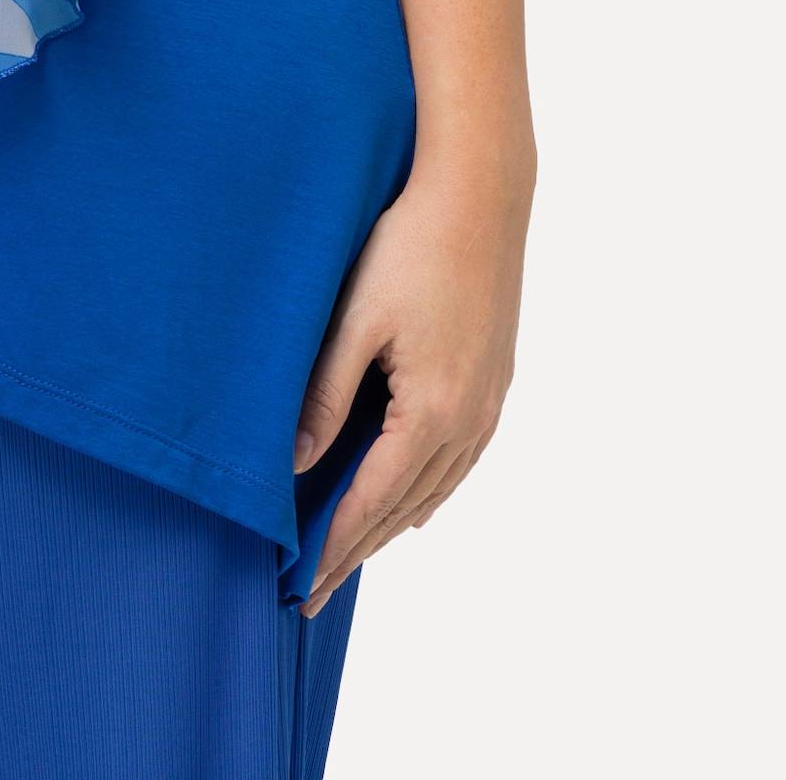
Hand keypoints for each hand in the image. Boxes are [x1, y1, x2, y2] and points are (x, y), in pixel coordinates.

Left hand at [293, 145, 530, 618]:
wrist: (479, 195)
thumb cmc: (408, 246)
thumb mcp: (353, 321)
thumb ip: (323, 396)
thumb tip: (292, 466)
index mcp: (431, 413)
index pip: (370, 502)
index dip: (333, 547)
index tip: (300, 587)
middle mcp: (468, 421)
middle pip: (403, 507)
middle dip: (356, 548)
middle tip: (313, 590)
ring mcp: (487, 404)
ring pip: (434, 488)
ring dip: (390, 522)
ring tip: (350, 551)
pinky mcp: (493, 382)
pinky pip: (457, 460)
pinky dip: (425, 489)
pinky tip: (409, 499)